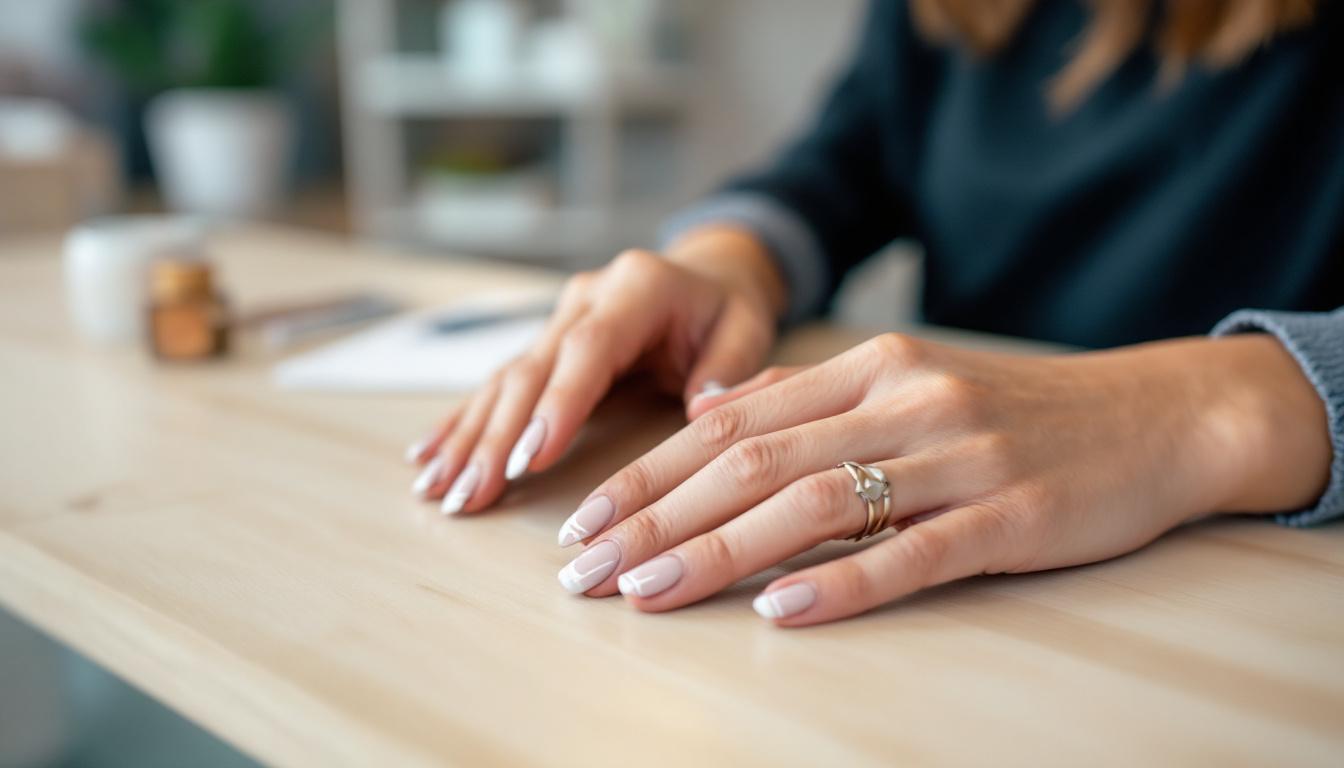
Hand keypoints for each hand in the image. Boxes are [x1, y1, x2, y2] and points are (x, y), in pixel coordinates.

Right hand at [405, 227, 785, 513]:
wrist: (706, 274)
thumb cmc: (726, 310)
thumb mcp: (746, 327)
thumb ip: (729, 367)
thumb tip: (702, 410)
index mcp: (636, 288)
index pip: (588, 349)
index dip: (557, 403)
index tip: (530, 459)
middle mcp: (585, 298)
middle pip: (531, 370)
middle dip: (495, 437)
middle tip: (468, 494)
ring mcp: (557, 318)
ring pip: (504, 380)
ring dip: (469, 438)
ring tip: (438, 490)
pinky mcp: (543, 343)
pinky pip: (498, 385)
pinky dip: (464, 423)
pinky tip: (428, 458)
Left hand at [554, 332, 1330, 625]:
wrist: (1151, 420)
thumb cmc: (1015, 413)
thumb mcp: (910, 386)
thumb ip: (815, 401)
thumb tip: (715, 423)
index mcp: (870, 368)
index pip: (730, 423)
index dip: (648, 475)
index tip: (585, 522)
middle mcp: (903, 400)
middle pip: (752, 461)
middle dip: (655, 519)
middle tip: (585, 570)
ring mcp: (958, 457)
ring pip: (816, 503)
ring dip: (720, 551)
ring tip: (648, 594)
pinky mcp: (1010, 515)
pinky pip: (912, 553)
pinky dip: (841, 584)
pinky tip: (780, 613)